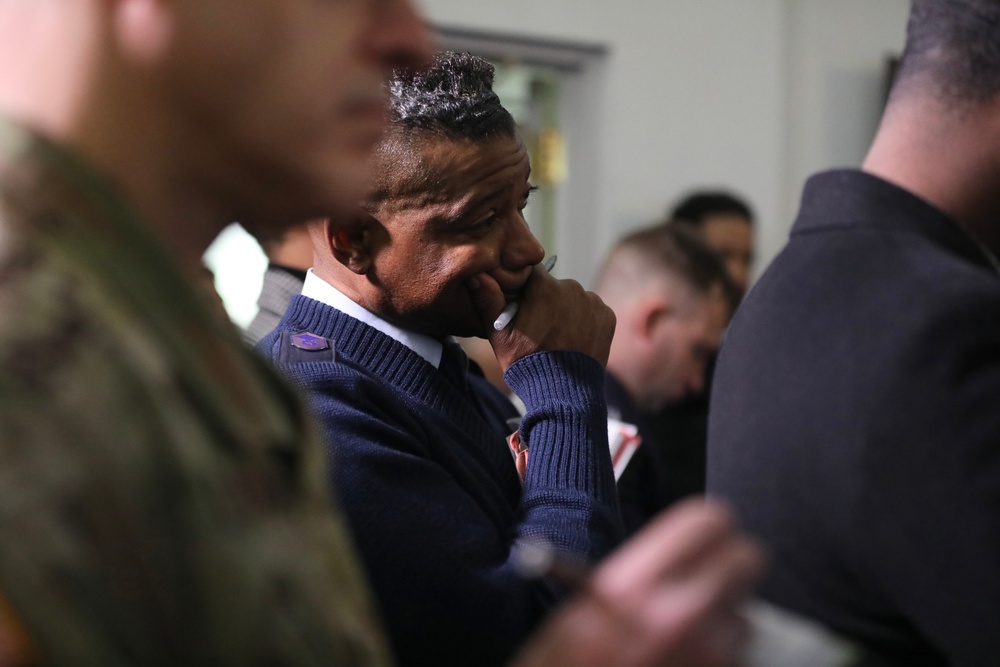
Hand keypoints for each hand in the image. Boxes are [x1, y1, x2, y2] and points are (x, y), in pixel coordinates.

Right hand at [471, 263, 615, 371]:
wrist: (563, 394)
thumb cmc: (526, 363)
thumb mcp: (499, 335)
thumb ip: (488, 300)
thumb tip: (475, 274)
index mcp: (545, 287)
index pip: (532, 272)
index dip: (525, 288)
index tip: (522, 304)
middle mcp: (573, 288)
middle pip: (554, 286)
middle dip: (546, 301)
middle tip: (539, 327)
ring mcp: (593, 302)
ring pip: (574, 298)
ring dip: (566, 310)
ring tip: (558, 337)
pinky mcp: (607, 317)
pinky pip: (592, 311)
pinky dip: (584, 321)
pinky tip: (574, 340)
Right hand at [510, 499, 764, 666]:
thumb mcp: (575, 617)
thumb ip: (630, 579)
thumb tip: (671, 555)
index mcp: (635, 586)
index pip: (708, 522)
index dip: (704, 528)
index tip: (697, 538)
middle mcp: (681, 617)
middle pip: (746, 558)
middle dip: (727, 565)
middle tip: (702, 576)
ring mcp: (710, 657)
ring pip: (744, 613)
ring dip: (721, 620)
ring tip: (678, 638)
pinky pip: (736, 656)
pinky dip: (717, 656)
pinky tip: (680, 665)